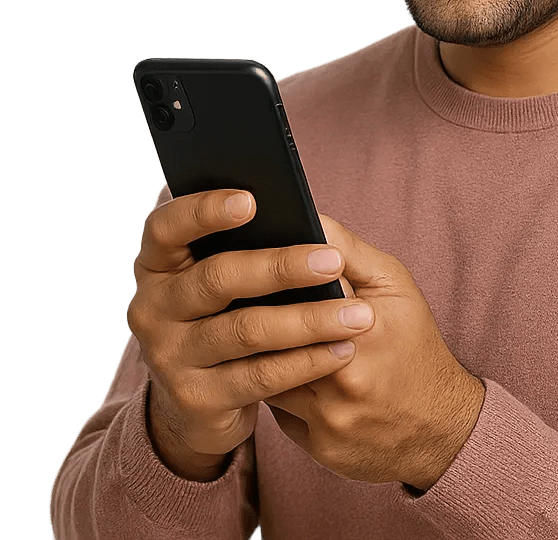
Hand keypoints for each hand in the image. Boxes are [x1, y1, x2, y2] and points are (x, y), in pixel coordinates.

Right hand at [127, 189, 374, 466]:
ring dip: (308, 320)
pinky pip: (260, 376)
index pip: (165, 227)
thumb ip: (254, 245)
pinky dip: (307, 362)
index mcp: (158, 263)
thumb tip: (314, 223)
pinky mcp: (195, 399)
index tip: (252, 200)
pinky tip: (342, 349)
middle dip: (281, 267)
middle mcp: (152, 307)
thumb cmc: (227, 314)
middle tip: (333, 261)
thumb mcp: (227, 279)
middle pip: (217, 277)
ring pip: (246, 330)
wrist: (199, 404)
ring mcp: (168, 356)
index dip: (204, 210)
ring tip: (358, 314)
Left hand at [263, 212, 485, 491]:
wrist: (441, 424)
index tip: (245, 261)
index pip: (297, 291)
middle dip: (253, 314)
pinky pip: (277, 410)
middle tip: (230, 295)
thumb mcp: (394, 285)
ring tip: (245, 329)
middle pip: (274, 335)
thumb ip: (348, 251)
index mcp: (364, 326)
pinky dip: (274, 387)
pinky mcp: (318, 445)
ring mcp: (330, 415)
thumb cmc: (414, 343)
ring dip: (256, 354)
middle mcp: (345, 374)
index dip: (268, 277)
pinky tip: (273, 371)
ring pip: (267, 374)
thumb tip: (307, 218)